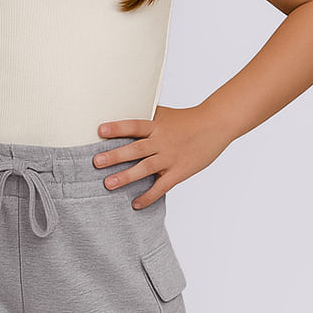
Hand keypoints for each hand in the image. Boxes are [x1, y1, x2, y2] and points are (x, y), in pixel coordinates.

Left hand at [93, 104, 226, 208]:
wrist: (216, 125)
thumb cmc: (188, 119)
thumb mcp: (165, 114)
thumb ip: (146, 116)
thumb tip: (124, 108)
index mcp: (157, 125)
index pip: (134, 125)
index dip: (118, 128)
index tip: (100, 131)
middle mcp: (162, 141)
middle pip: (136, 149)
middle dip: (115, 156)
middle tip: (96, 162)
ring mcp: (170, 158)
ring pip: (145, 168)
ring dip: (126, 177)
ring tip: (108, 184)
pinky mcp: (179, 172)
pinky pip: (162, 187)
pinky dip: (148, 197)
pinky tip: (135, 204)